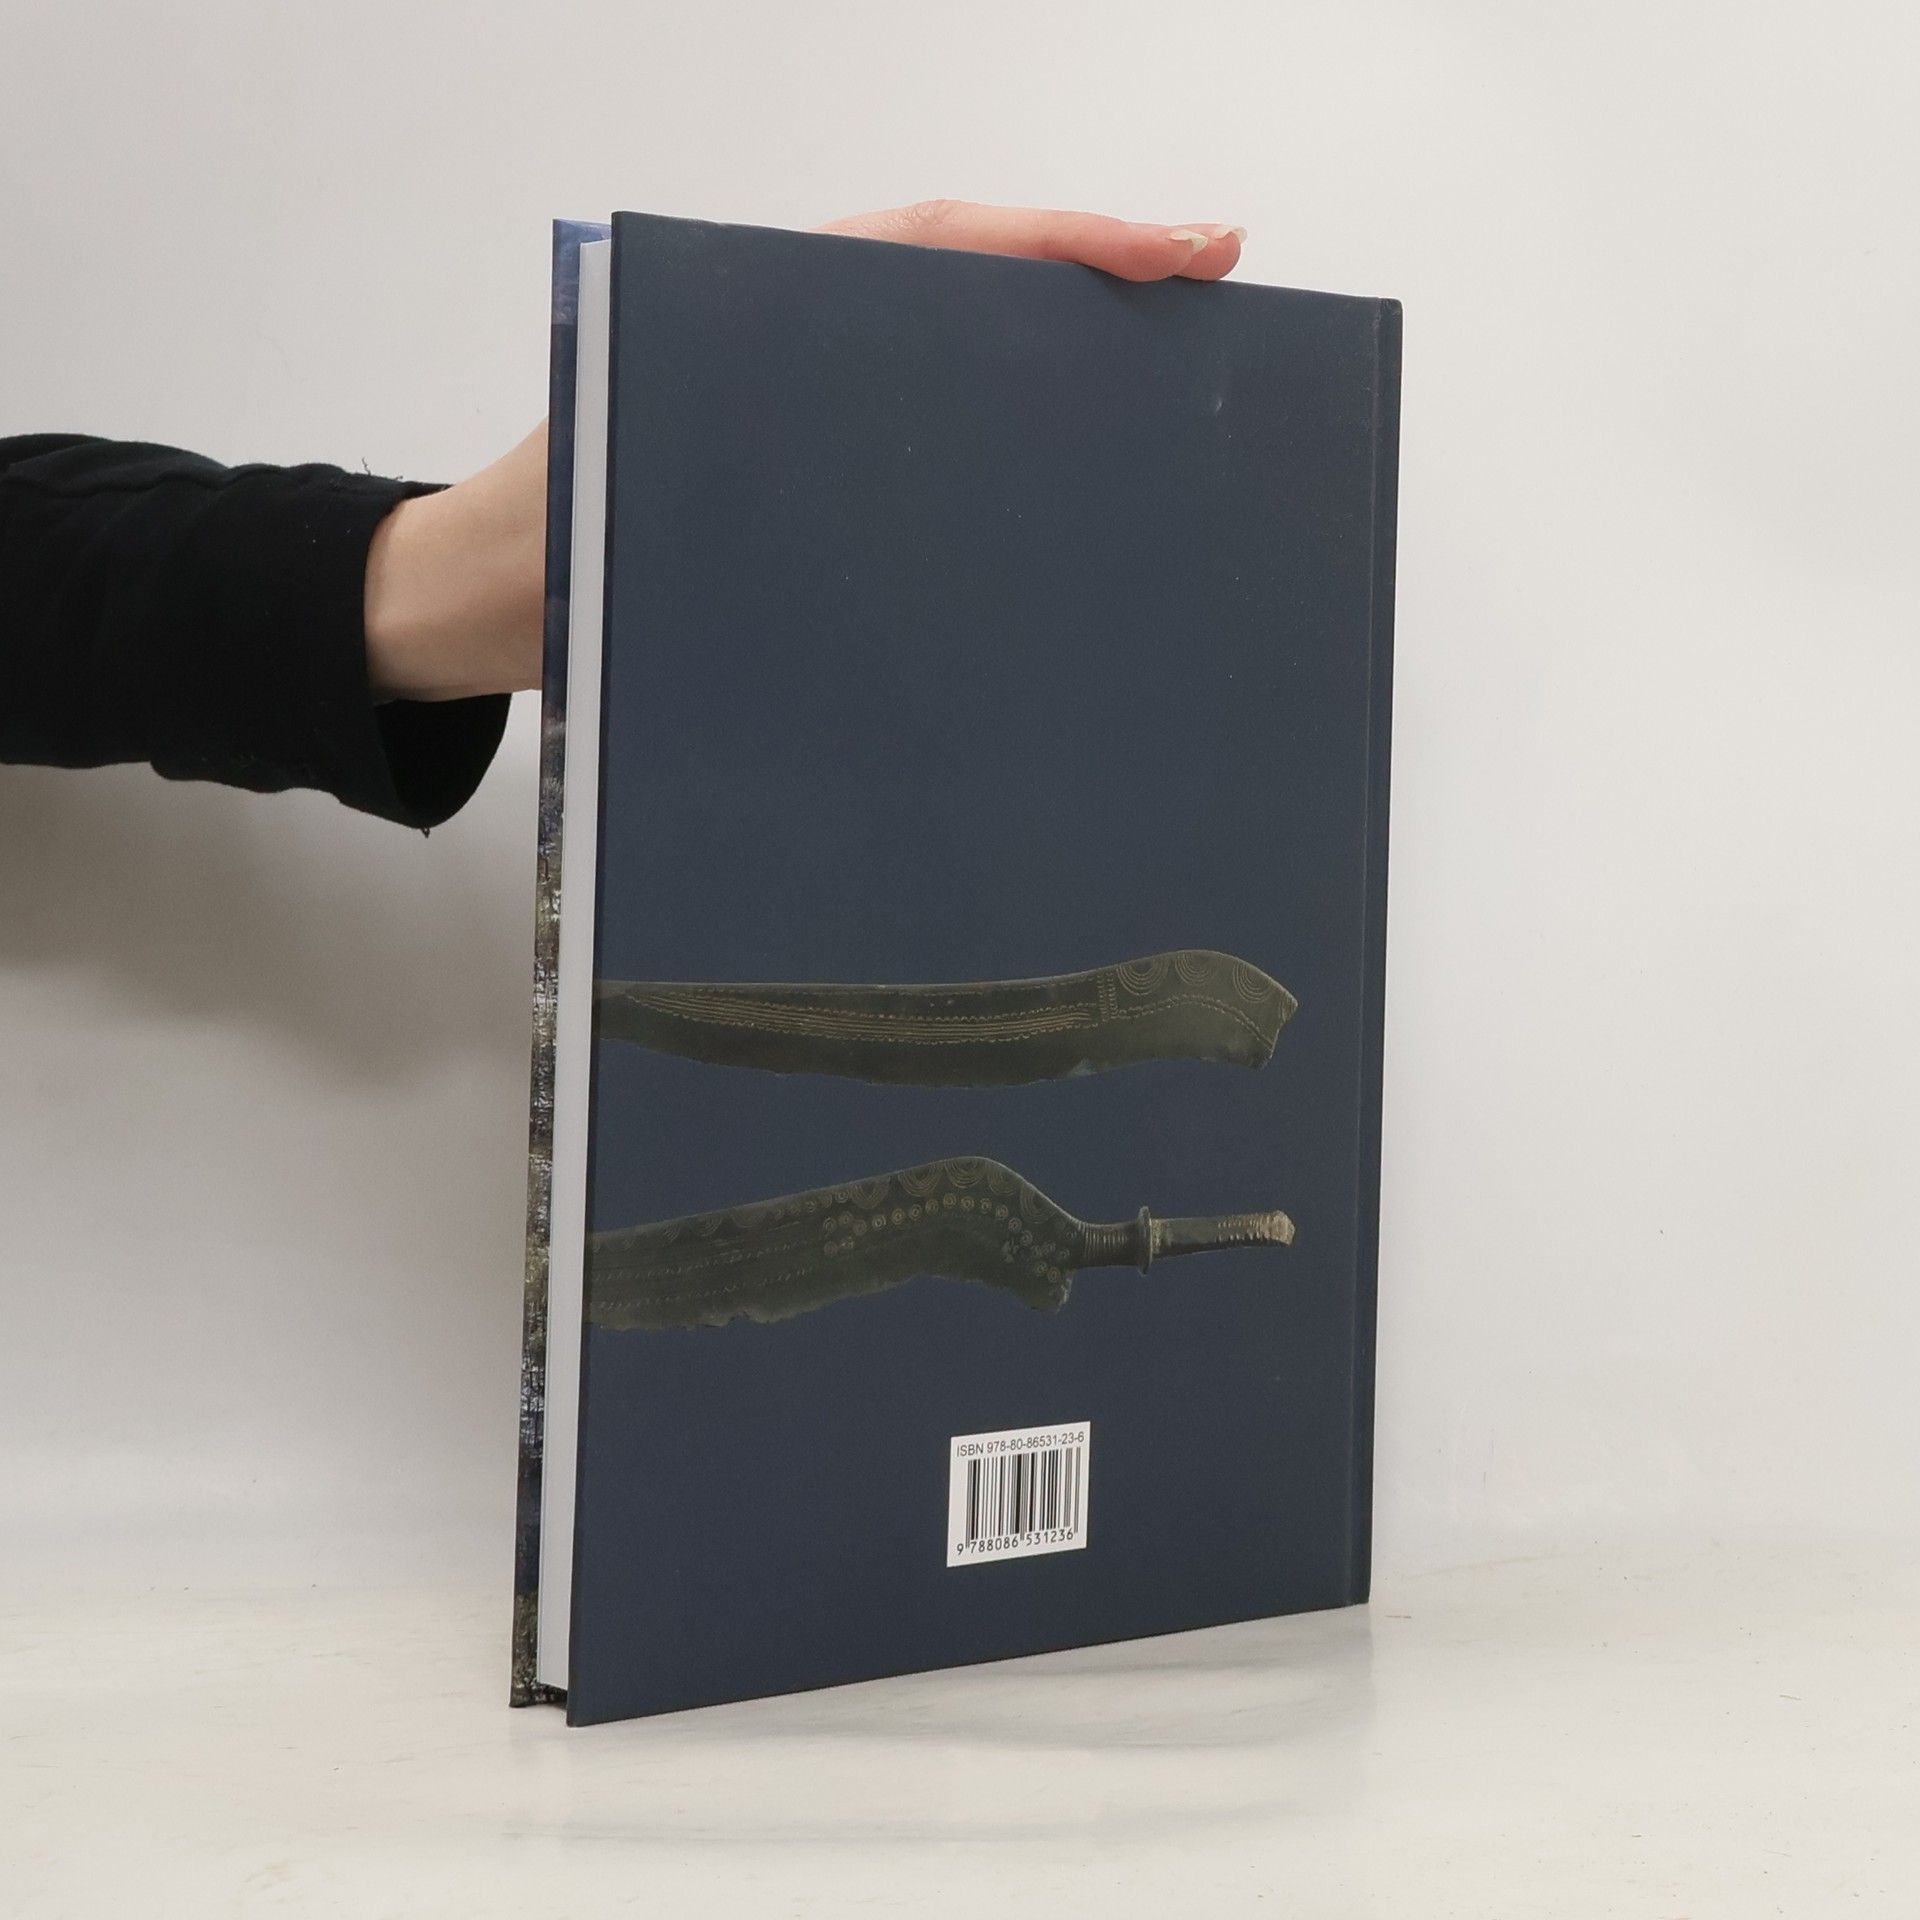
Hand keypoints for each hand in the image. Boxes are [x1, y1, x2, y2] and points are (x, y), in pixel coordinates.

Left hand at [364, 203, 1247, 699]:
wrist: (468, 607)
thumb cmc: (533, 556)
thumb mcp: (618, 503)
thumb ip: (719, 479)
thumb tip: (853, 502)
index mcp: (757, 319)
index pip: (933, 248)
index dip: (1062, 243)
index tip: (1179, 249)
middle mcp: (796, 352)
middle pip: (969, 293)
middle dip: (1094, 280)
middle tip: (1216, 289)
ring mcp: (808, 420)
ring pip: (958, 371)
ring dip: (1060, 372)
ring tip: (1175, 394)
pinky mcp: (811, 489)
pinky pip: (926, 456)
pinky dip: (1003, 458)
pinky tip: (1069, 498)